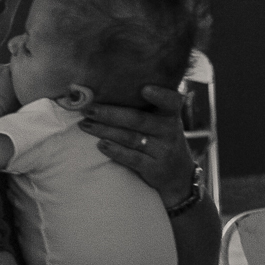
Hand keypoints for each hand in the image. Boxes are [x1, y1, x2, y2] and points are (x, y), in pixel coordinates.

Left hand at [78, 84, 193, 205]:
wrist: (178, 175)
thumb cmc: (161, 140)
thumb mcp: (162, 122)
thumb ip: (145, 108)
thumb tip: (106, 91)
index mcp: (171, 115)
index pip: (171, 102)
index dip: (160, 95)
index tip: (145, 88)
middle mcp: (169, 131)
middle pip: (138, 120)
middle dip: (110, 113)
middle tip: (88, 109)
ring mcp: (163, 150)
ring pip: (131, 138)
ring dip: (105, 131)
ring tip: (85, 125)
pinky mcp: (155, 168)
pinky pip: (133, 158)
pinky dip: (116, 151)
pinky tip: (101, 145)